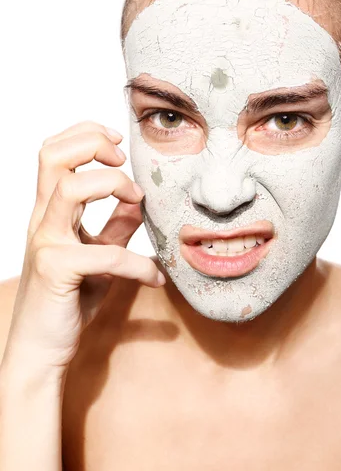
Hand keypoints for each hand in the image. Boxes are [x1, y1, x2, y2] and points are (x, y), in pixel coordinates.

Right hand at [2, 121, 164, 375]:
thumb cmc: (67, 300)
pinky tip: (154, 277)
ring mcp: (45, 243)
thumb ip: (115, 228)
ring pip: (69, 188)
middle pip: (52, 156)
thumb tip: (138, 202)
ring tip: (138, 199)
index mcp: (50, 212)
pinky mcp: (56, 270)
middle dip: (92, 143)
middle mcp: (42, 220)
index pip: (54, 153)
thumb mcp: (98, 257)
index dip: (84, 135)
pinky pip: (102, 253)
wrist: (40, 351)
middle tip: (122, 158)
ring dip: (112, 184)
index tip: (118, 142)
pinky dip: (136, 263)